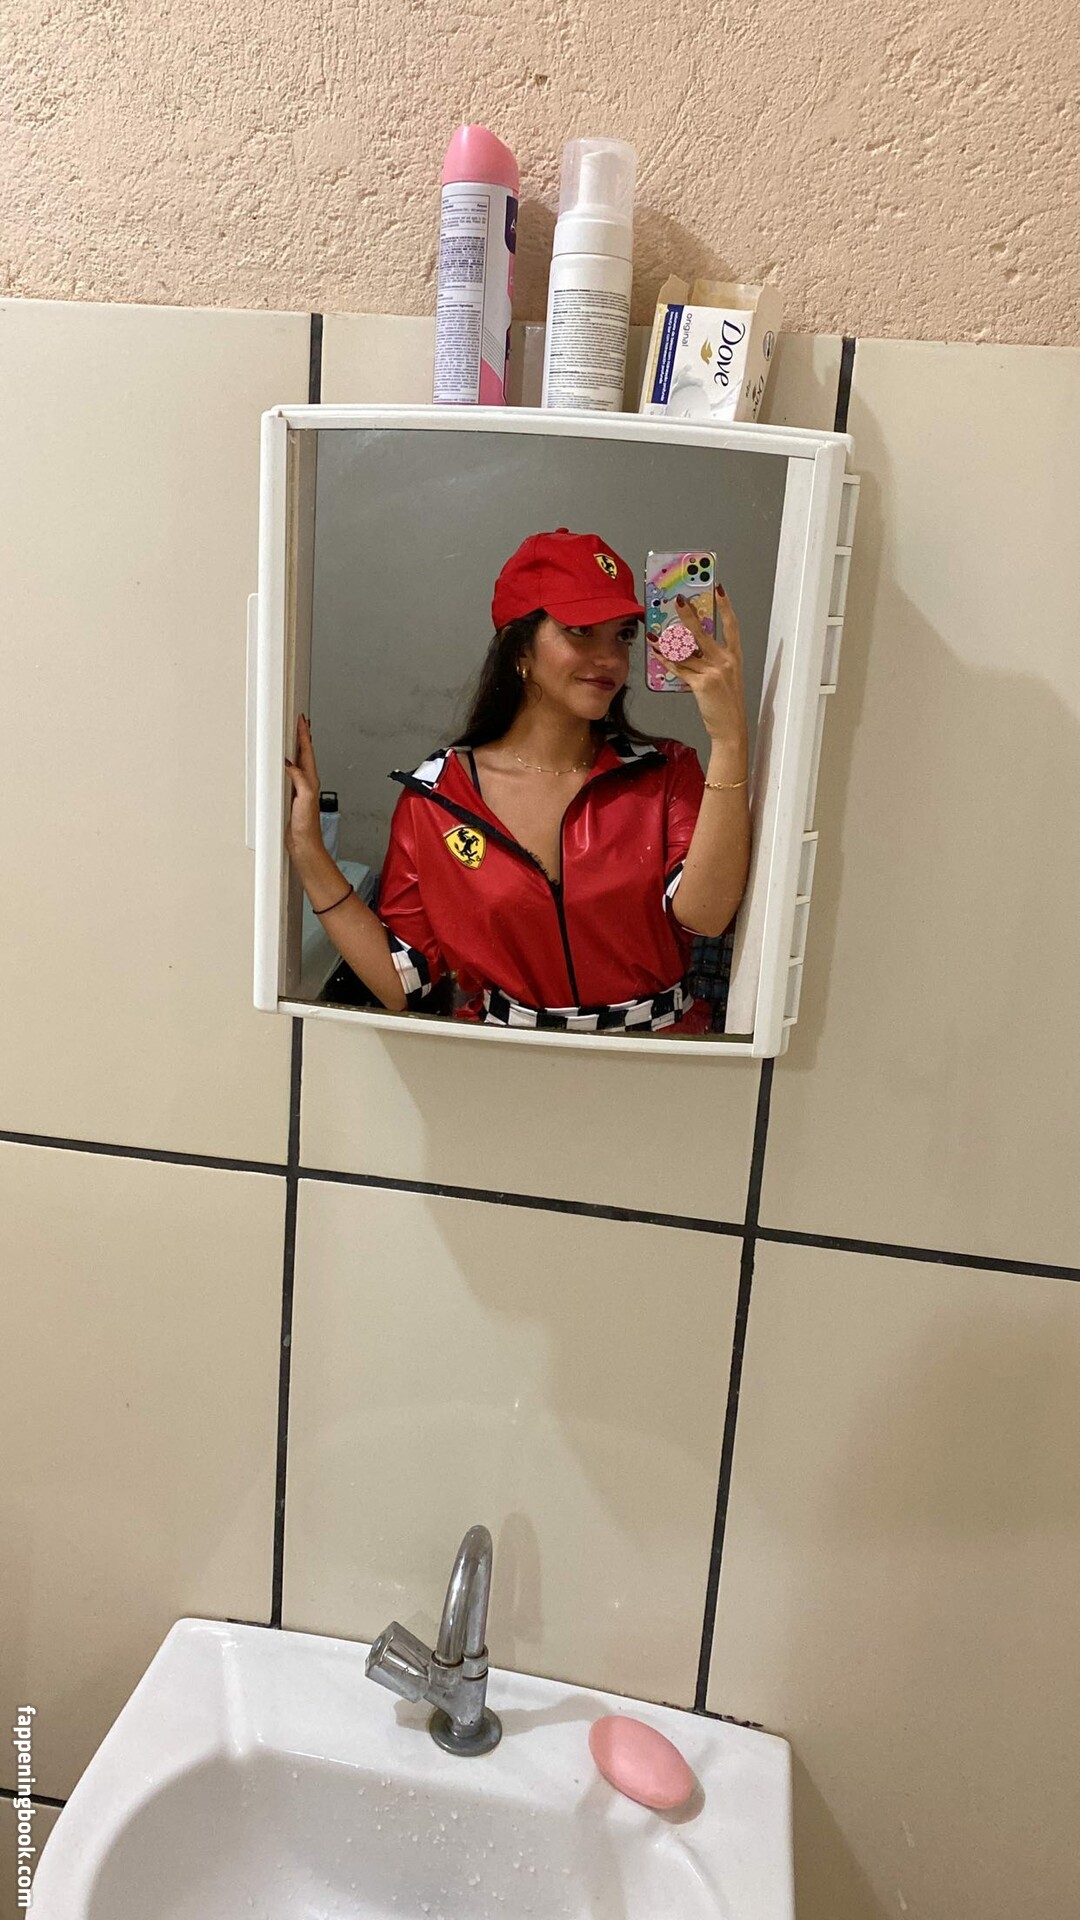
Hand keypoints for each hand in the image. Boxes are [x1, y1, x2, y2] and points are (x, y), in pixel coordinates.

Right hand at [283, 714, 323, 859]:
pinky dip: (288, 765)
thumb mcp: (304, 799)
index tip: (302, 720)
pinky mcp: (292, 797)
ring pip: (299, 763)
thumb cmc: (307, 827)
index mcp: (311, 781)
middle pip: (304, 754)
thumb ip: (299, 780)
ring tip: (295, 736)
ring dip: (297, 749)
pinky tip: (284, 764)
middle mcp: (307, 783)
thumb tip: (290, 764)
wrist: (304, 845)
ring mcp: (300, 790)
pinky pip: (291, 775)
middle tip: (300, 722)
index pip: (307, 752)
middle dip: (302, 737)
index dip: (304, 735)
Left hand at [649, 584, 747, 758]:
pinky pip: (679, 668)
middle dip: (689, 614)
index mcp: (734, 657)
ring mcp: (713, 672)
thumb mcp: (727, 677)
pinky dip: (666, 660)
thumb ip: (711, 659)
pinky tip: (657, 652)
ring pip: (687, 650)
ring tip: (656, 631)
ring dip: (669, 640)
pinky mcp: (701, 684)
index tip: (718, 589)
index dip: (725, 606)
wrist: (730, 728)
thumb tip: (690, 645)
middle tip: (678, 600)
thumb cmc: (727, 704)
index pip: (732, 625)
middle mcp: (725, 661)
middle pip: (704, 631)